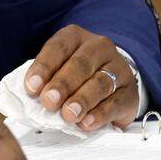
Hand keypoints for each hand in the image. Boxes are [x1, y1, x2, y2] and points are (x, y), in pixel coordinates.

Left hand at [23, 24, 138, 131]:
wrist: (112, 79)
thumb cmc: (77, 73)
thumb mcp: (58, 68)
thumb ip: (45, 79)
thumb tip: (30, 95)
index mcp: (76, 37)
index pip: (58, 47)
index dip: (44, 67)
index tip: (32, 86)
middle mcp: (99, 47)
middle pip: (80, 64)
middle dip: (62, 85)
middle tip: (49, 102)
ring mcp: (118, 68)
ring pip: (100, 83)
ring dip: (81, 100)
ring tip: (68, 115)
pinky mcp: (130, 92)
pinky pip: (115, 102)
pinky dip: (99, 114)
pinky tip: (86, 123)